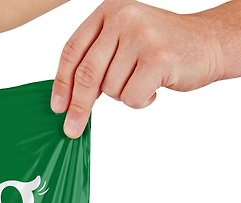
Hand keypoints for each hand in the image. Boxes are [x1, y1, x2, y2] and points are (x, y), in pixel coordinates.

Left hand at [51, 0, 224, 138]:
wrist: (207, 43)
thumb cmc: (160, 48)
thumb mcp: (123, 42)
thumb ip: (97, 60)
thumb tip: (68, 99)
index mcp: (109, 11)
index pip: (72, 51)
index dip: (61, 83)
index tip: (57, 107)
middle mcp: (123, 18)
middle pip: (87, 74)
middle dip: (78, 107)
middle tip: (72, 129)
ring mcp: (141, 36)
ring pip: (110, 89)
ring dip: (123, 94)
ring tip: (142, 79)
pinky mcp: (157, 58)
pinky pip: (131, 97)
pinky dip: (141, 101)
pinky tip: (154, 86)